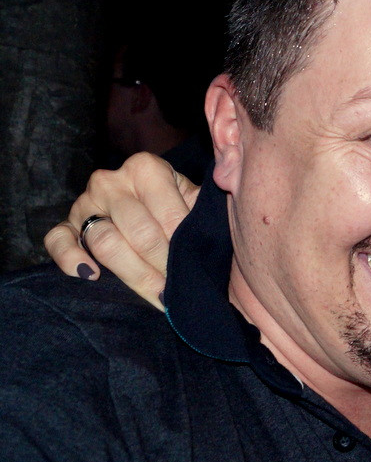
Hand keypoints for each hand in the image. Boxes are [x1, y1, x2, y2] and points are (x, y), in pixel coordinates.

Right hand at [43, 153, 200, 310]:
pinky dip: (71, 259)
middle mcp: (111, 181)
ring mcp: (85, 202)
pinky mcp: (66, 223)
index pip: (166, 215)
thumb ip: (206, 203)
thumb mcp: (196, 198)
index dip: (182, 247)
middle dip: (162, 265)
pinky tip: (92, 276)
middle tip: (180, 289)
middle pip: (138, 233)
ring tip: (158, 294)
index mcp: (146, 168)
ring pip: (104, 242)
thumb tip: (222, 205)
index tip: (195, 269)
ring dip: (133, 273)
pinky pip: (58, 241)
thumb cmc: (180, 206)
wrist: (150, 209)